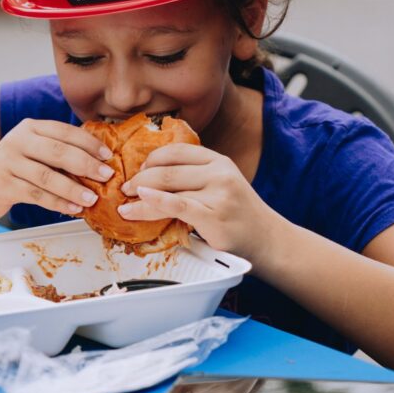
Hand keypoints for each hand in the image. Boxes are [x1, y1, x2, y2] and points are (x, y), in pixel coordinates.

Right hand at [0, 119, 114, 220]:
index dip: (89, 143)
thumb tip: (100, 161)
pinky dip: (58, 203)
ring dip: (73, 188)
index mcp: (30, 127)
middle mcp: (17, 141)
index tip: (108, 156)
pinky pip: (36, 195)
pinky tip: (73, 208)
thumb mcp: (34, 150)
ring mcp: (7, 163)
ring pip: (47, 176)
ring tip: (92, 198)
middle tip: (106, 175)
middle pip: (57, 152)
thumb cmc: (15, 166)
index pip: (64, 132)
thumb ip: (59, 151)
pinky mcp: (2, 185)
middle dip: (85, 164)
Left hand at [117, 144, 280, 261]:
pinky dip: (153, 204)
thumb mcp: (222, 185)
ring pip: (167, 189)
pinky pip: (176, 206)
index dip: (150, 159)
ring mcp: (218, 194)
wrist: (268, 241)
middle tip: (126, 189)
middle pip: (166, 169)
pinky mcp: (214, 216)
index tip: (137, 171)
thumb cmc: (240, 215)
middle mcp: (219, 173)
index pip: (176, 151)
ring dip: (139, 197)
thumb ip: (195, 177)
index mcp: (218, 161)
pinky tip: (138, 206)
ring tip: (125, 206)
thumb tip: (151, 177)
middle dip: (139, 179)